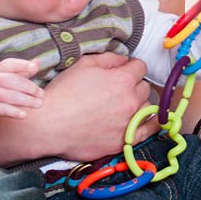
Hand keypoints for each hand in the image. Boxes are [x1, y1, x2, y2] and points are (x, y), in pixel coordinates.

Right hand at [0, 58, 43, 132]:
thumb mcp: (2, 71)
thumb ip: (21, 69)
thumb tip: (37, 62)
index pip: (11, 64)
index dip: (22, 65)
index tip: (34, 68)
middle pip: (14, 82)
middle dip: (30, 88)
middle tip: (41, 94)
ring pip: (11, 97)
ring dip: (27, 101)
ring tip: (39, 104)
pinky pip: (3, 109)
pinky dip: (14, 112)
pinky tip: (24, 115)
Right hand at [18, 52, 154, 160]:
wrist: (48, 125)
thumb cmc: (63, 93)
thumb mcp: (84, 64)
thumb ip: (109, 58)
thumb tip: (124, 60)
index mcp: (123, 79)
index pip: (140, 67)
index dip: (131, 67)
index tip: (124, 71)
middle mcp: (130, 100)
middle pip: (144, 87)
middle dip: (134, 85)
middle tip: (118, 89)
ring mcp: (128, 122)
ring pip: (147, 107)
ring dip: (139, 103)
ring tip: (124, 106)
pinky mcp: (123, 140)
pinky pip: (149, 130)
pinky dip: (151, 124)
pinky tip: (149, 120)